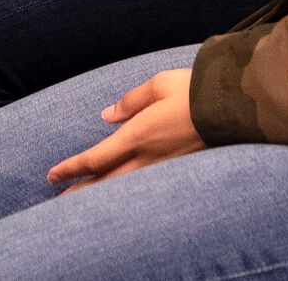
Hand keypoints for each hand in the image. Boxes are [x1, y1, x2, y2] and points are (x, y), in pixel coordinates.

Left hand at [47, 67, 202, 188]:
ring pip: (126, 187)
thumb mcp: (158, 84)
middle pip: (106, 180)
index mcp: (137, 135)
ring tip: (86, 202)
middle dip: (82, 191)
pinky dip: (129, 190)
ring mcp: (166, 166)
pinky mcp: (181, 168)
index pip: (96, 158)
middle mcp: (148, 156)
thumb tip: (108, 115)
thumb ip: (130, 101)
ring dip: (103, 194)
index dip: (72, 168)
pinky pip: (147, 183)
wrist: (234, 109)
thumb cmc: (195, 91)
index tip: (52, 175)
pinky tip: (126, 191)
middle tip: (60, 200)